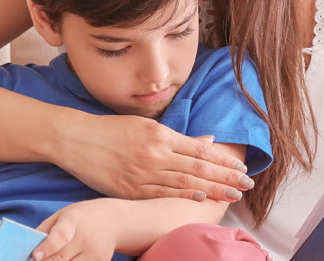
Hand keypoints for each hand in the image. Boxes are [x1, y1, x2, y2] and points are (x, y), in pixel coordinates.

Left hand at [33, 199, 125, 260]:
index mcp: (74, 221)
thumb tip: (26, 251)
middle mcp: (86, 238)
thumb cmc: (80, 217)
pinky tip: (69, 258)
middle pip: (60, 259)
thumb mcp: (61, 215)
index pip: (61, 236)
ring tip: (52, 258)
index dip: (47, 247)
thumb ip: (44, 231)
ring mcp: (95, 254)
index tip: (34, 256)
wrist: (112, 220)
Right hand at [57, 114, 251, 201]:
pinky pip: (161, 194)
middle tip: (247, 184)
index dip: (223, 160)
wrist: (75, 139)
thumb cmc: (112, 130)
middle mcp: (155, 153)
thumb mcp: (147, 126)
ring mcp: (143, 172)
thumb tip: (207, 142)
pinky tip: (200, 198)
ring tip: (232, 195)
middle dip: (226, 177)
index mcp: (161, 135)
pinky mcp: (129, 188)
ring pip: (185, 181)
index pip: (200, 150)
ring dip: (212, 189)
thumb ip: (178, 138)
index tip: (242, 167)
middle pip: (198, 167)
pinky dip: (183, 195)